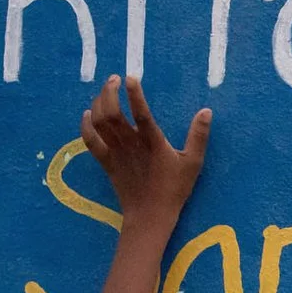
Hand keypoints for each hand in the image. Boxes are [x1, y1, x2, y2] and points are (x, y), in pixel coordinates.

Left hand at [80, 75, 210, 226]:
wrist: (150, 216)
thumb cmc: (174, 189)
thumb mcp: (193, 163)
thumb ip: (199, 136)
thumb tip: (206, 111)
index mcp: (153, 143)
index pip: (142, 113)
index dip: (135, 94)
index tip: (131, 77)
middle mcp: (131, 145)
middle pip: (112, 113)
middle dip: (109, 92)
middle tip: (114, 79)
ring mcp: (116, 153)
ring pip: (99, 123)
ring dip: (98, 103)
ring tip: (105, 91)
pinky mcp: (106, 162)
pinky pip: (90, 141)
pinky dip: (86, 126)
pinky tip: (87, 114)